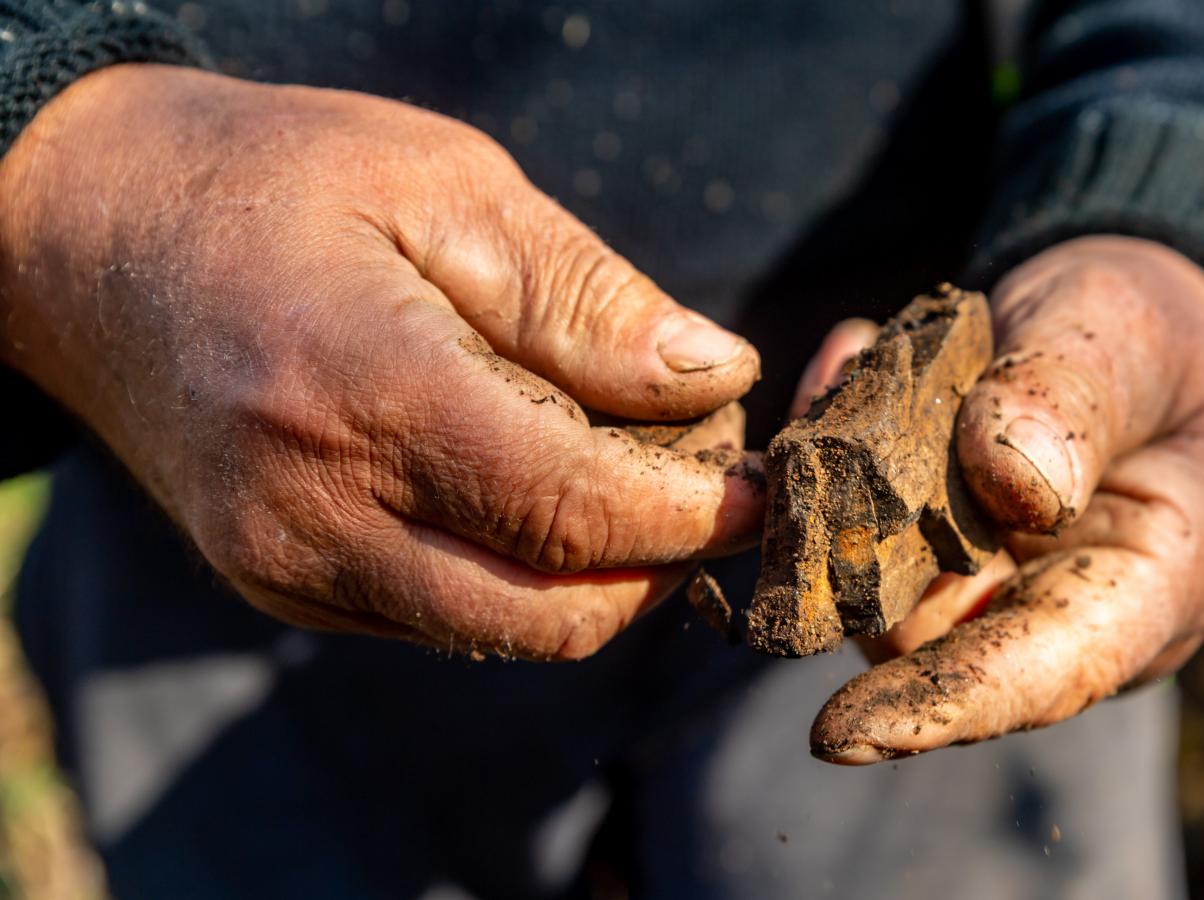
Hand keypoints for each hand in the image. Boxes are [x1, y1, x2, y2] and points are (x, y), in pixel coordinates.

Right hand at [0, 65, 763, 658]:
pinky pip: (437, 616)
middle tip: (703, 485)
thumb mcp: (444, 186)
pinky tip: (531, 492)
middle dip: (658, 566)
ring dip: (593, 580)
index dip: (696, 515)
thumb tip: (718, 375)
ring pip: (501, 632)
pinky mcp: (277, 581)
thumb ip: (586, 296)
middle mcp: (317, 510)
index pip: (578, 513)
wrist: (87, 233)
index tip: (765, 489)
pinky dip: (514, 577)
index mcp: (368, 393)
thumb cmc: (273, 180)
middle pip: (554, 612)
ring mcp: (287, 562)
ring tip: (624, 480)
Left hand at [794, 236, 1203, 761]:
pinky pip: (852, 537)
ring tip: (850, 368)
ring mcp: (984, 590)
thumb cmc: (1150, 334)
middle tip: (825, 436)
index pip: (1044, 672)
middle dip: (861, 558)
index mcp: (1148, 585)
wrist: (1127, 329)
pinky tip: (845, 368)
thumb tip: (1011, 480)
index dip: (941, 705)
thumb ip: (1070, 396)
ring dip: (840, 492)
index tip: (836, 734)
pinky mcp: (926, 559)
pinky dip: (832, 462)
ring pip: (874, 586)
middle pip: (934, 635)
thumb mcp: (1123, 332)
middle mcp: (1056, 611)